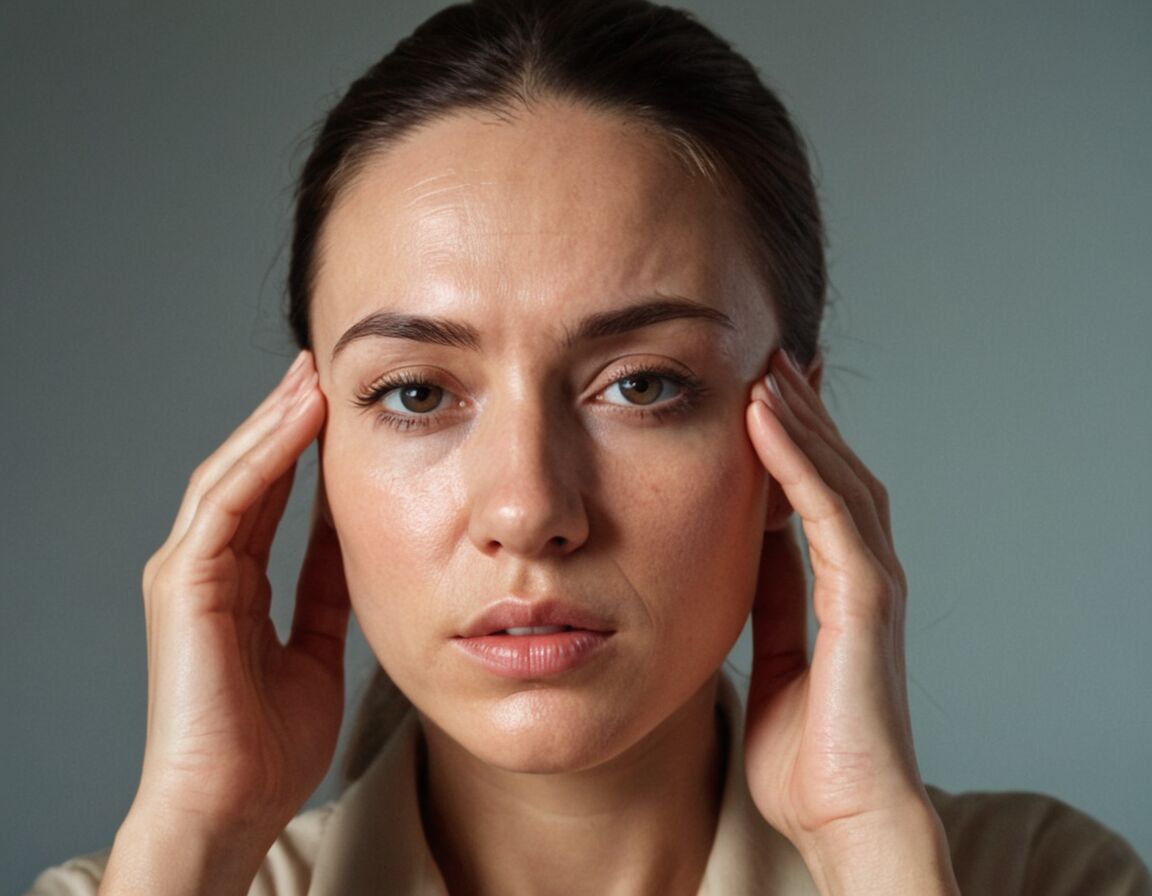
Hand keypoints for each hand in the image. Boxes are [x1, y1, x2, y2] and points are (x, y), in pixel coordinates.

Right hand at [103, 352, 350, 893]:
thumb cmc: (269, 744)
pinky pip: (225, 506)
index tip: (341, 403)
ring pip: (232, 475)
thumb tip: (357, 539)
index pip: (269, 493)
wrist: (231, 806)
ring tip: (312, 376)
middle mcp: (205, 568)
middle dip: (285, 416)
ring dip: (273, 422)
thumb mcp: (317, 647)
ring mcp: (188, 573)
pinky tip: (296, 422)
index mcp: (235, 583)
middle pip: (248, 470)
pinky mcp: (184, 586)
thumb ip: (326, 591)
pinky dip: (262, 460)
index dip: (302, 445)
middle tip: (323, 366)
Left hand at [743, 351, 956, 893]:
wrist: (843, 820)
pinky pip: (830, 512)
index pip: (818, 491)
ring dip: (801, 418)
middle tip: (766, 355)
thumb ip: (770, 599)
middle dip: (801, 410)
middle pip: (834, 468)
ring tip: (764, 366)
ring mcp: (870, 583)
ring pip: (838, 476)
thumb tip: (746, 548)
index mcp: (839, 586)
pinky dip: (798, 459)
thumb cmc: (809, 753)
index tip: (759, 393)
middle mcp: (863, 573)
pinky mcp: (865, 601)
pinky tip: (766, 416)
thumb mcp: (774, 655)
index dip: (792, 440)